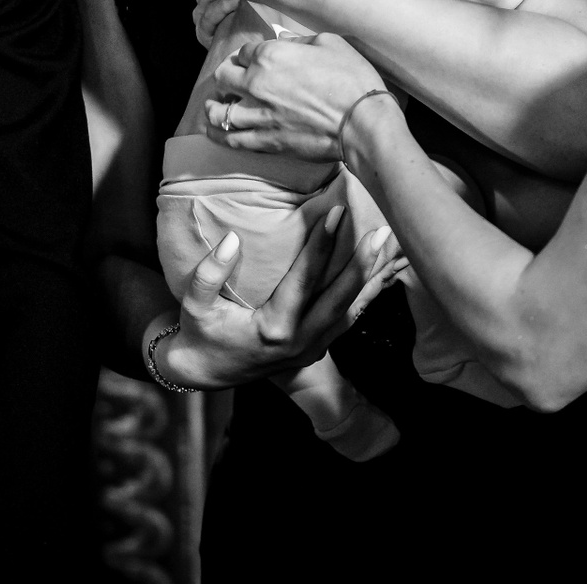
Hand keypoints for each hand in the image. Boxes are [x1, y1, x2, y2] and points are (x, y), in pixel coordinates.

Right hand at [153, 204, 404, 388]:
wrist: (206, 373)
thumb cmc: (201, 335)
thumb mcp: (193, 308)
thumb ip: (207, 275)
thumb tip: (231, 239)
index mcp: (273, 329)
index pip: (303, 281)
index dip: (321, 246)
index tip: (337, 213)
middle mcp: (299, 342)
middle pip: (340, 300)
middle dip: (363, 264)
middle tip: (382, 231)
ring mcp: (312, 349)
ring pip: (352, 312)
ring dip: (372, 280)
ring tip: (393, 248)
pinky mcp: (317, 349)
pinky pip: (349, 320)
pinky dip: (367, 297)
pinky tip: (383, 274)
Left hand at [205, 33, 386, 157]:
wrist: (362, 122)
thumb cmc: (351, 79)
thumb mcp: (330, 43)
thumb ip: (299, 41)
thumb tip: (284, 42)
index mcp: (271, 55)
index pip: (244, 52)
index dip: (248, 56)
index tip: (252, 61)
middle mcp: (257, 83)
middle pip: (224, 78)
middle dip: (227, 77)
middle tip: (231, 81)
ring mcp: (259, 114)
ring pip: (221, 111)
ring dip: (215, 107)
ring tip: (212, 107)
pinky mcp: (266, 140)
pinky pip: (232, 138)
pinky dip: (220, 135)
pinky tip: (214, 131)